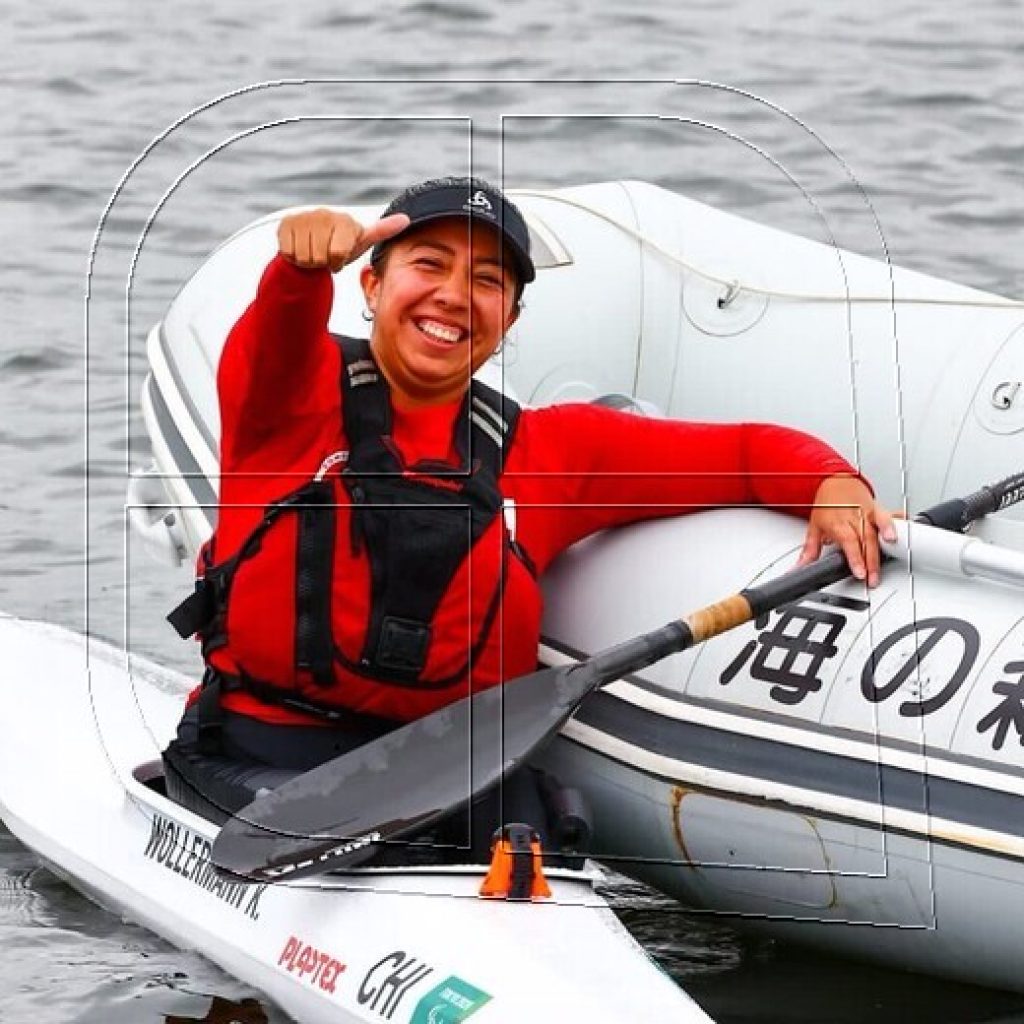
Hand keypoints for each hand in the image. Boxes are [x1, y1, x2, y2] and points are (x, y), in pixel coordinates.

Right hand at [277, 209, 409, 271]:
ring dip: (309, 261)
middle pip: (320, 258)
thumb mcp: (361, 241)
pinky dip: (294, 257)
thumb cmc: (339, 245)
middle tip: (325, 255)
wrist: (312, 244)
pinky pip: (289, 253)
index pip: (338, 254)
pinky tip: (301, 248)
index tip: (339, 255)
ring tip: (314, 252)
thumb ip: (382, 231)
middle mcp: (322, 214)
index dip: (338, 262)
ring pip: (304, 257)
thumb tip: (406, 219)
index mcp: (344, 220)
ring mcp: (302, 217)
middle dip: (323, 263)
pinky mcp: (285, 224)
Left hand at [796, 476, 897, 587]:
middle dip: (871, 561)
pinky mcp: (878, 508)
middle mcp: (854, 517)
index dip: (855, 558)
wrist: (833, 482)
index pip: (848, 542)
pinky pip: (888, 513)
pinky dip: (897, 519)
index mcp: (838, 523)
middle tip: (873, 578)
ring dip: (887, 536)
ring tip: (893, 545)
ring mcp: (867, 512)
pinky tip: (906, 522)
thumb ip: (809, 551)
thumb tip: (799, 568)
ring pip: (878, 525)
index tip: (860, 572)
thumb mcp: (814, 528)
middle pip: (865, 539)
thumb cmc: (826, 506)